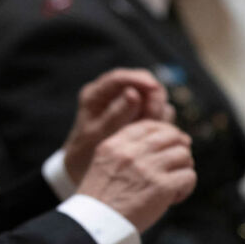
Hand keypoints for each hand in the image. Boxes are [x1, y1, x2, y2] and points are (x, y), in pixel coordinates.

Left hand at [63, 69, 173, 184]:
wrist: (84, 166)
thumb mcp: (98, 134)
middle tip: (154, 118)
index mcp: (96, 94)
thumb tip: (133, 93)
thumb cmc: (86, 150)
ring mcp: (128, 103)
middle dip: (153, 97)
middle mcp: (113, 94)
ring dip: (158, 110)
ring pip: (154, 96)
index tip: (154, 88)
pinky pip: (157, 109)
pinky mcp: (140, 113)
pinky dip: (160, 118)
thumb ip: (116, 114)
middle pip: (142, 82)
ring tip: (151, 129)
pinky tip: (156, 133)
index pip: (120, 77)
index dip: (139, 79)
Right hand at [76, 120, 195, 231]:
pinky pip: (189, 176)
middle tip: (177, 164)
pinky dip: (185, 188)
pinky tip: (173, 198)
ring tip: (172, 185)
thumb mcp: (103, 164)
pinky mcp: (162, 187)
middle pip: (172, 136)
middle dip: (179, 148)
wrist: (94, 225)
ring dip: (183, 169)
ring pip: (184, 155)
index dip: (165, 132)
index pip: (149, 126)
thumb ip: (126, 150)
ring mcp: (148, 168)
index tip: (169, 145)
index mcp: (114, 145)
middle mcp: (131, 153)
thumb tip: (166, 140)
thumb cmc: (100, 199)